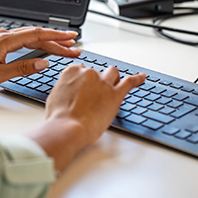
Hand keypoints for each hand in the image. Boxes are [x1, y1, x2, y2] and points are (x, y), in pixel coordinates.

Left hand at [0, 27, 80, 91]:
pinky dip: (36, 43)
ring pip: (30, 38)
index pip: (37, 35)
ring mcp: (1, 38)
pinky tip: (43, 47)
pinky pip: (23, 41)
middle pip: (36, 35)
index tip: (71, 38)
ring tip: (64, 46)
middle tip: (74, 44)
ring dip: (48, 41)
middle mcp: (4, 36)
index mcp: (5, 40)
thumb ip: (23, 68)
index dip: (56, 36)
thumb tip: (43, 63)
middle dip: (57, 40)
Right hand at [27, 64, 145, 171]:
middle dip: (97, 81)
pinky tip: (142, 77)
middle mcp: (89, 73)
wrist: (67, 128)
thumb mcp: (55, 97)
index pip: (82, 69)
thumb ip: (65, 88)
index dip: (83, 80)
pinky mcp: (115, 94)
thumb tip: (68, 91)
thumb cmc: (59, 117)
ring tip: (113, 86)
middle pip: (97, 72)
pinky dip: (137, 79)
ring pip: (113, 73)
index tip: (83, 87)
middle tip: (95, 94)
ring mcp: (103, 83)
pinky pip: (130, 82)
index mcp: (72, 71)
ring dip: (113, 78)